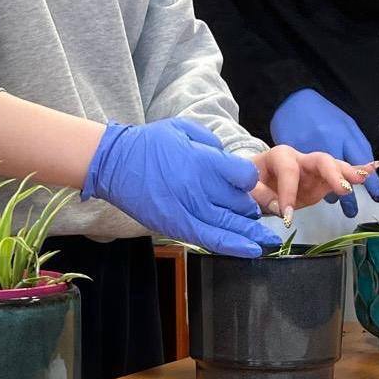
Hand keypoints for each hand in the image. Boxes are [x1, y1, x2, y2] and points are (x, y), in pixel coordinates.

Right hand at [83, 118, 282, 257]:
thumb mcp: (180, 129)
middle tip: (248, 207)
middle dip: (248, 205)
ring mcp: (187, 208)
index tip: (242, 180)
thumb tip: (227, 157)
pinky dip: (234, 246)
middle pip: (239, 202)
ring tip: (265, 238)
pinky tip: (252, 249)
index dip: (247, 179)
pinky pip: (211, 238)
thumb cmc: (145, 144)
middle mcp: (198, 186)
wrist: (112, 163)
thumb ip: (210, 141)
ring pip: (230, 224)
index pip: (244, 176)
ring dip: (251, 231)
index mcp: (201, 160)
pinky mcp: (175, 225)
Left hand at [249, 144, 371, 224]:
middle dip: (331, 173)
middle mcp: (299, 158)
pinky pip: (341, 175)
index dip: (288, 193)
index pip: (288, 172)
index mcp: (279, 156)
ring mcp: (313, 169)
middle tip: (342, 189)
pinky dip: (358, 171)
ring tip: (362, 178)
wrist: (252, 180)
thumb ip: (258, 194)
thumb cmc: (249, 181)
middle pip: (319, 160)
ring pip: (334, 167)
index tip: (286, 215)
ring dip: (348, 173)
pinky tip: (374, 168)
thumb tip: (277, 206)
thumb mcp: (245, 187)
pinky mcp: (322, 182)